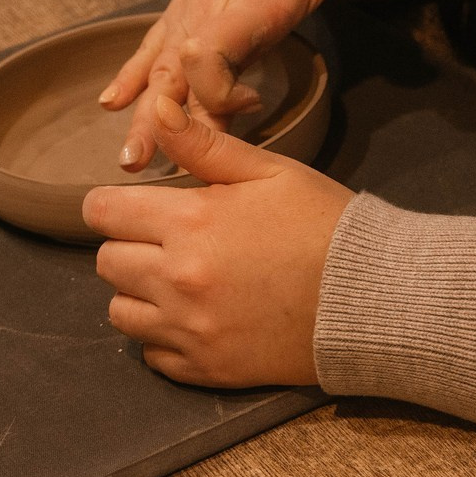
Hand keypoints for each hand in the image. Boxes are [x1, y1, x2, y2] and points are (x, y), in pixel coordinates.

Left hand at [87, 93, 354, 386]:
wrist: (372, 299)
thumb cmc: (323, 225)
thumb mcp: (270, 172)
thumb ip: (205, 145)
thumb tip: (158, 108)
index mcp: (189, 223)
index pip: (103, 213)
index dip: (112, 205)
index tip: (132, 208)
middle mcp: (177, 280)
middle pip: (106, 262)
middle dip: (128, 246)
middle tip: (167, 242)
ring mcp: (188, 330)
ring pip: (120, 312)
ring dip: (139, 294)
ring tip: (178, 282)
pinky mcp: (205, 368)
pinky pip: (151, 354)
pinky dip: (163, 336)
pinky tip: (196, 317)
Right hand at [103, 0, 379, 168]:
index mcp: (249, 0)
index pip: (216, 50)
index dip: (221, 86)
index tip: (252, 103)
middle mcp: (208, 9)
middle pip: (177, 70)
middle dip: (159, 118)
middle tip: (140, 161)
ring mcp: (189, 12)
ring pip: (158, 68)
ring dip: (141, 112)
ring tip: (128, 158)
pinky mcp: (182, 14)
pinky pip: (150, 47)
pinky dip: (130, 75)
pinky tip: (110, 103)